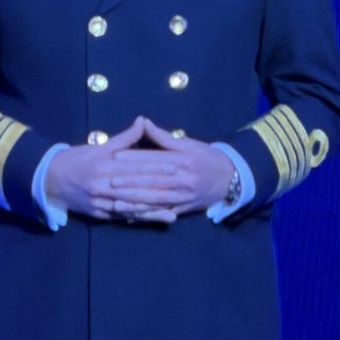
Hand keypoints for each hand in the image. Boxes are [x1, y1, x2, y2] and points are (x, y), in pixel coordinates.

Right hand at [44, 117, 179, 222]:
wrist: (51, 179)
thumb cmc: (78, 159)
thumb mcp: (99, 146)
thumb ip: (124, 138)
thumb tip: (142, 121)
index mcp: (104, 165)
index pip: (136, 166)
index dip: (156, 166)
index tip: (176, 165)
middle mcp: (103, 185)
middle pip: (137, 187)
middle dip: (160, 187)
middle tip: (182, 185)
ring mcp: (101, 202)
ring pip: (132, 205)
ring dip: (154, 208)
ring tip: (175, 208)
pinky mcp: (100, 215)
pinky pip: (124, 216)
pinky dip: (142, 217)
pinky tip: (157, 218)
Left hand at [109, 118, 235, 215]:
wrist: (229, 179)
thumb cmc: (204, 157)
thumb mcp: (187, 143)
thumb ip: (163, 136)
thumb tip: (143, 122)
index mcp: (182, 161)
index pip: (155, 159)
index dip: (135, 158)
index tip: (115, 157)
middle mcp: (182, 180)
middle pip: (153, 181)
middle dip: (131, 182)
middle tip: (110, 181)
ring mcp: (182, 197)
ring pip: (156, 200)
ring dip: (135, 203)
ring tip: (115, 203)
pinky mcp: (182, 210)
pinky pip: (161, 214)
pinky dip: (146, 216)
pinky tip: (131, 217)